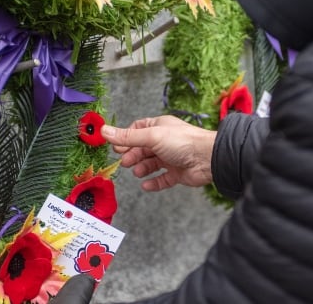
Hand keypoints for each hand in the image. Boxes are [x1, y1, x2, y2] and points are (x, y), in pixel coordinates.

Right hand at [101, 115, 216, 191]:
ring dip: (142, 168)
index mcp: (159, 127)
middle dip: (132, 155)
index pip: (137, 130)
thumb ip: (127, 137)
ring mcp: (171, 157)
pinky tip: (146, 185)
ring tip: (137, 172)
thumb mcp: (151, 136)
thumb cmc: (183, 141)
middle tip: (125, 162)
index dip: (126, 138)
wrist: (208, 159)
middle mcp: (165, 141)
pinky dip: (153, 183)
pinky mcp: (177, 173)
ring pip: (151, 164)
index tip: (116, 147)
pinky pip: (162, 179)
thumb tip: (104, 131)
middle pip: (142, 148)